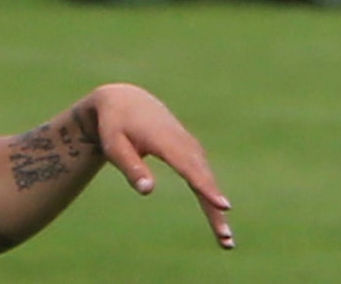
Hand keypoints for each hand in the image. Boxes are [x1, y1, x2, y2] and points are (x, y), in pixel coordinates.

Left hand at [86, 84, 233, 248]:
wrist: (125, 100)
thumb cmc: (115, 126)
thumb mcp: (114, 146)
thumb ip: (131, 167)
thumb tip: (147, 191)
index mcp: (165, 140)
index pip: (189, 168)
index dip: (206, 188)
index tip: (222, 206)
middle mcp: (183, 142)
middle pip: (204, 179)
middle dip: (215, 208)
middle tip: (225, 239)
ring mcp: (189, 145)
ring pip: (207, 179)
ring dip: (216, 208)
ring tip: (224, 239)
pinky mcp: (190, 151)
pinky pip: (204, 176)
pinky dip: (211, 196)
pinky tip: (216, 216)